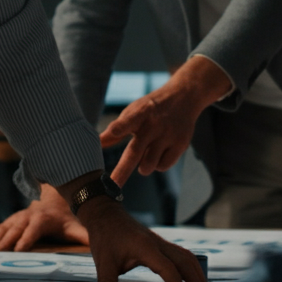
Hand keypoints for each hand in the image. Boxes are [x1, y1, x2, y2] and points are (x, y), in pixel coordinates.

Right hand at [0, 185, 88, 250]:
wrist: (56, 198)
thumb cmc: (67, 218)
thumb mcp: (77, 226)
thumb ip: (85, 237)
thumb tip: (100, 248)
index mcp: (44, 220)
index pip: (34, 230)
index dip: (26, 238)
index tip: (18, 250)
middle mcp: (27, 217)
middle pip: (14, 230)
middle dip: (4, 242)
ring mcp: (15, 219)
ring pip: (1, 229)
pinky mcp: (8, 222)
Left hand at [76, 197, 213, 281]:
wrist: (107, 215)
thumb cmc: (106, 237)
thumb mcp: (103, 261)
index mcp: (146, 247)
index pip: (168, 269)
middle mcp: (158, 243)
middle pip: (185, 261)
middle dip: (198, 280)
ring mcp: (161, 242)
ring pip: (186, 256)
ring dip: (198, 272)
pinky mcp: (161, 244)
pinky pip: (181, 255)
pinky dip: (191, 267)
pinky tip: (194, 277)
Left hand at [99, 56, 230, 183]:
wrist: (184, 96)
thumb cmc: (151, 108)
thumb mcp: (134, 112)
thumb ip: (117, 129)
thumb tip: (97, 143)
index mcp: (140, 113)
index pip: (129, 120)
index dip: (120, 127)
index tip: (113, 132)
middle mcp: (154, 125)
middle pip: (135, 152)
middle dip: (122, 171)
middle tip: (112, 185)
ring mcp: (168, 135)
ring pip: (149, 164)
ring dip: (143, 167)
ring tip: (145, 156)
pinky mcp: (181, 144)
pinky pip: (163, 166)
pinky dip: (158, 165)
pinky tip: (159, 154)